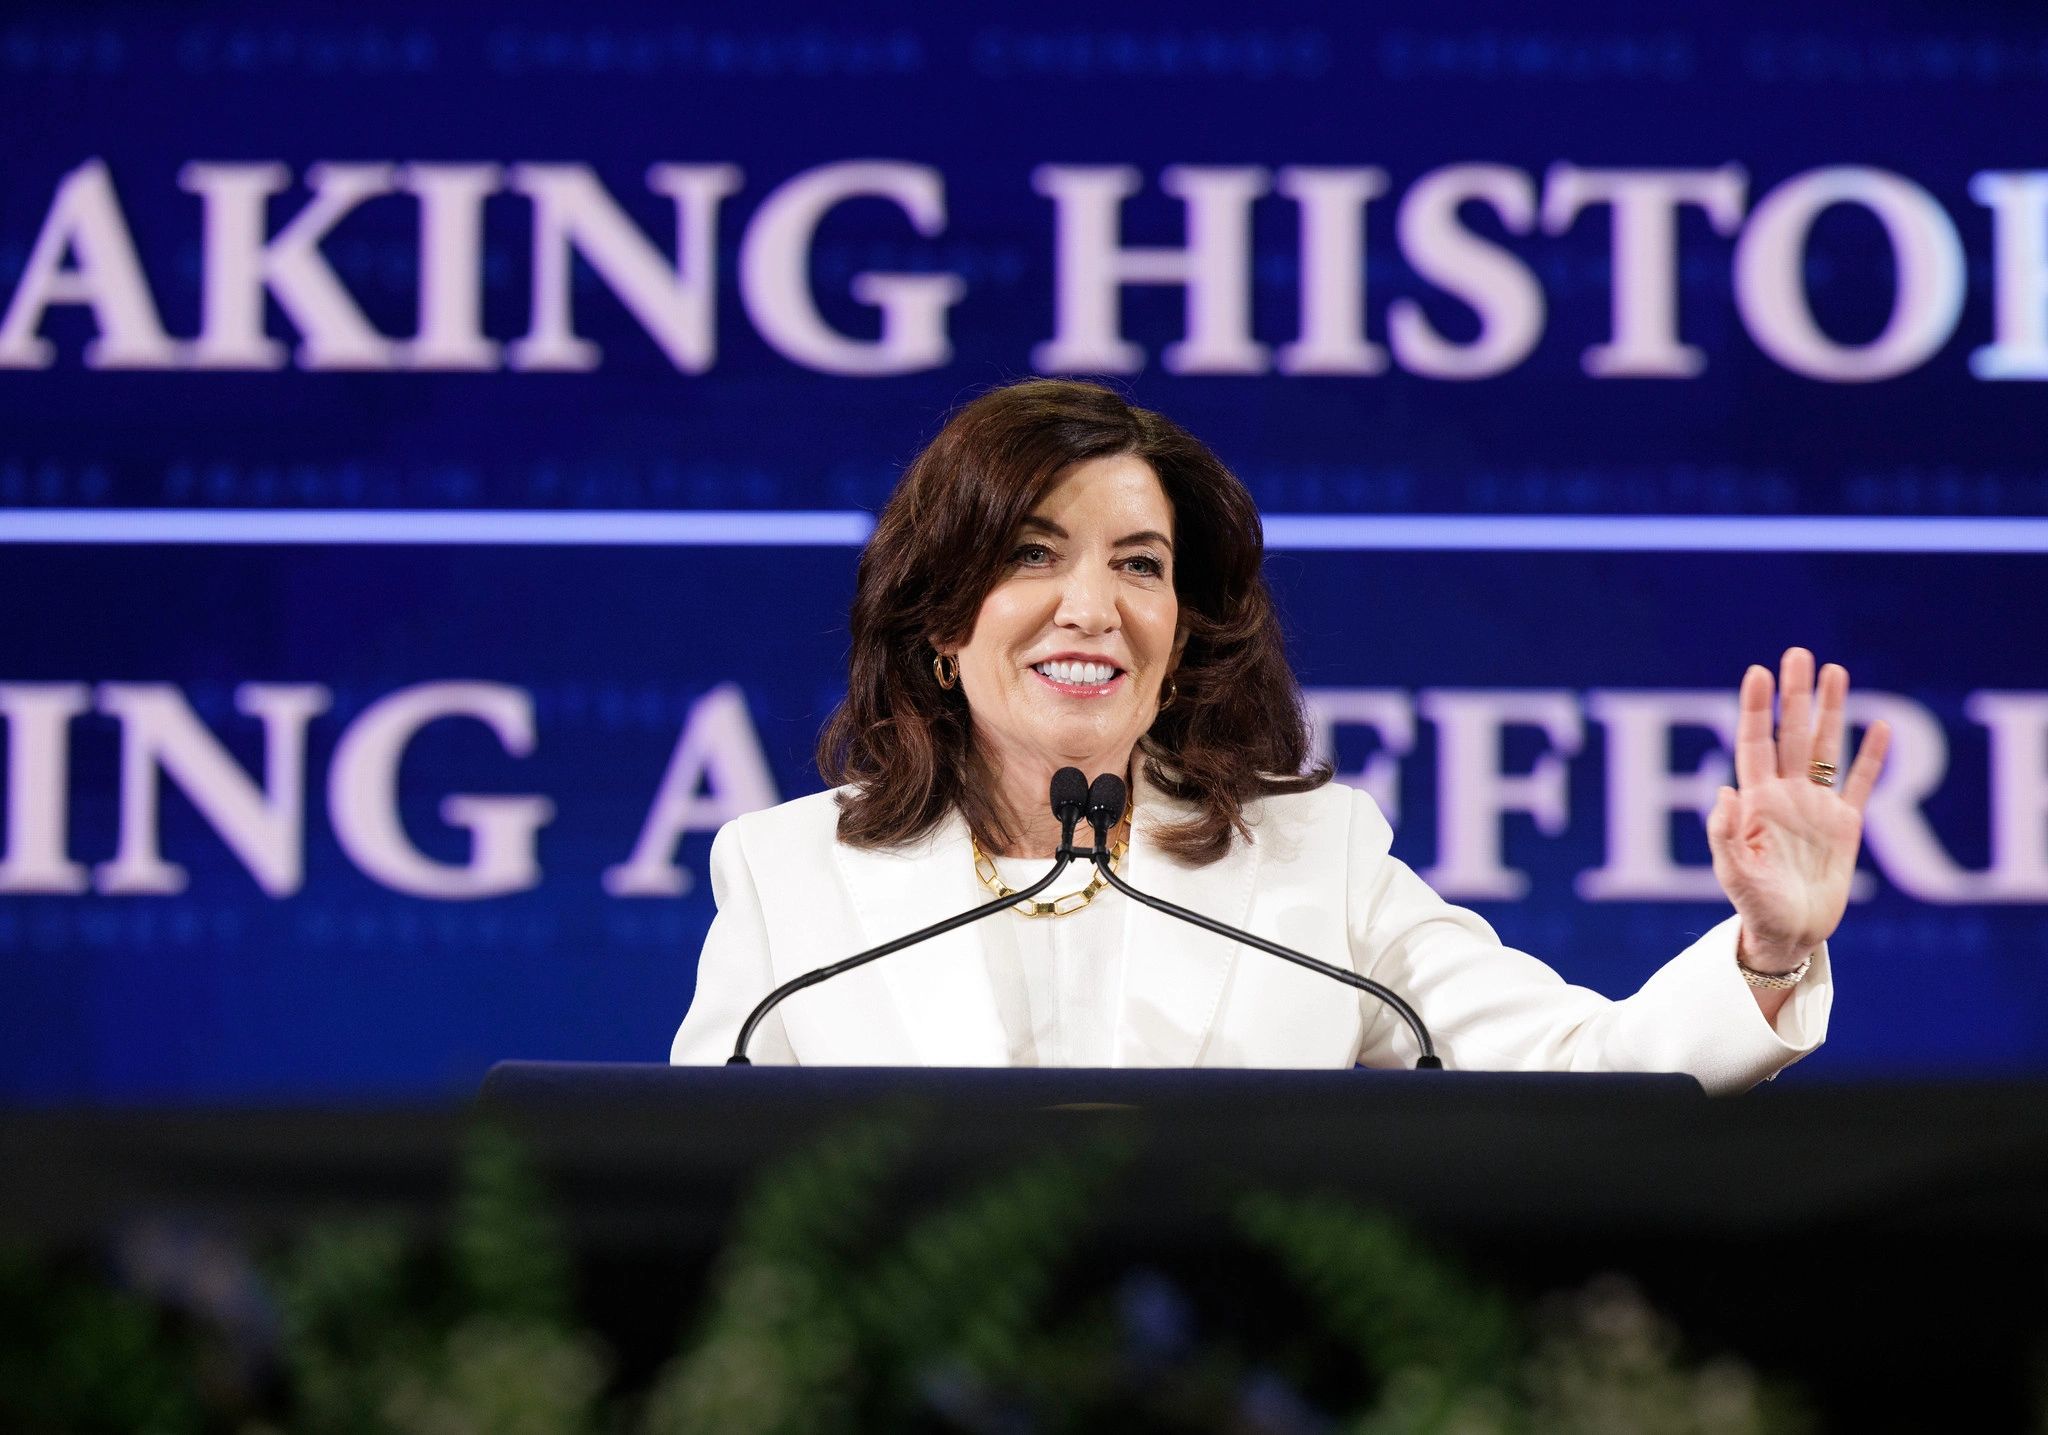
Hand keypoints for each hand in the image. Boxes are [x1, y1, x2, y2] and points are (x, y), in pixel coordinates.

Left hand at [1706, 648, 1890, 972]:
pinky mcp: (1845, 826)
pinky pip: (1861, 783)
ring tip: (1835, 671)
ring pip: (1825, 748)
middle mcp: (1785, 796)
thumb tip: (1724, 791)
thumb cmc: (1755, 907)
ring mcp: (1816, 807)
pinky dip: (1871, 757)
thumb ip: (1727, 834)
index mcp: (1756, 802)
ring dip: (1830, 711)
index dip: (1757, 709)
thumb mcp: (1734, 874)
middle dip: (1795, 695)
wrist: (1790, 934)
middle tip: (1799, 653)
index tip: (1758, 672)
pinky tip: (1879, 725)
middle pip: (1791, 734)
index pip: (1755, 743)